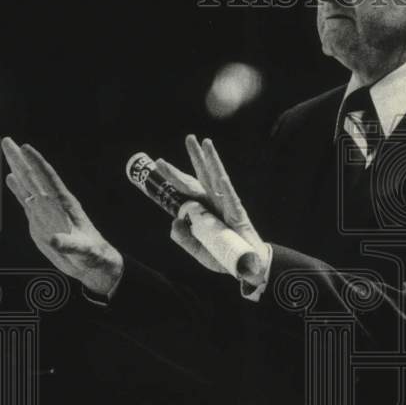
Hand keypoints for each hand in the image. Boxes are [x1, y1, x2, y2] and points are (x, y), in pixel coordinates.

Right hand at [1, 138, 123, 296]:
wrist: (93, 264)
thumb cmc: (93, 255)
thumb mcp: (83, 251)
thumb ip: (69, 245)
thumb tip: (55, 241)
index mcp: (66, 206)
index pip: (49, 179)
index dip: (37, 164)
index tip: (25, 148)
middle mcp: (54, 205)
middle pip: (35, 178)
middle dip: (20, 160)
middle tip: (7, 142)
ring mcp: (47, 212)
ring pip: (29, 187)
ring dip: (18, 170)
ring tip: (7, 153)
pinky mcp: (40, 222)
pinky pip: (27, 202)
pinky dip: (18, 190)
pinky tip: (10, 179)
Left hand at [155, 134, 268, 284]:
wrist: (246, 266)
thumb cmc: (223, 256)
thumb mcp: (197, 250)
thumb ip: (183, 238)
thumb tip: (174, 220)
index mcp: (203, 210)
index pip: (186, 188)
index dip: (174, 175)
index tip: (160, 162)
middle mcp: (214, 203)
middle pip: (202, 176)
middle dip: (196, 157)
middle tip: (189, 138)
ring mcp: (226, 206)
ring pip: (216, 179)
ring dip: (211, 160)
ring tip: (205, 142)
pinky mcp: (238, 214)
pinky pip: (230, 198)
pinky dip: (224, 187)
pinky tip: (219, 175)